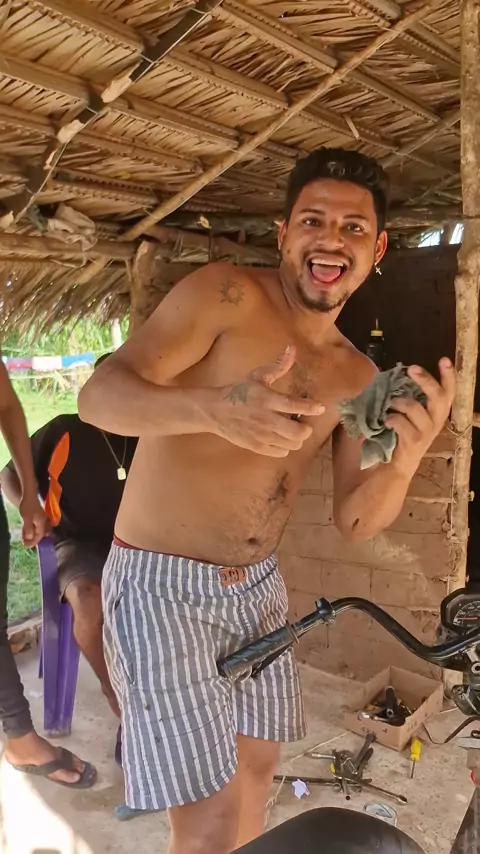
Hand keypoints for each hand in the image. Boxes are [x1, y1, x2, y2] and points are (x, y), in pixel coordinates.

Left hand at [19, 495, 49, 547]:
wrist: (29, 495)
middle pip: (40, 534)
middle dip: (33, 540)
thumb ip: (28, 528)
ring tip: (24, 540)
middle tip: (26, 544)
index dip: (34, 541)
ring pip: (37, 530)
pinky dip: (31, 530)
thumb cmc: (28, 506)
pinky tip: (25, 532)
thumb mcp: (26, 518)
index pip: (39, 535)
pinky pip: (35, 526)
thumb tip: (30, 538)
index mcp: (42, 522)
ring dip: (31, 536)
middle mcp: (43, 522)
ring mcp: (41, 519)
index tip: (27, 546)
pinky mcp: (38, 517)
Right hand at [211, 345, 324, 456]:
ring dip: (297, 438)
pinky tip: (281, 438)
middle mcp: (266, 420)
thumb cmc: (239, 391)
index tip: (320, 407)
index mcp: (267, 400)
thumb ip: (278, 365)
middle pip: (298, 432)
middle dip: (307, 429)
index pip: (295, 406)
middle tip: (304, 423)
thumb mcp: (257, 375)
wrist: (214, 411)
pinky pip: (281, 452)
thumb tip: (292, 348)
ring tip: (293, 431)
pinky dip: (285, 446)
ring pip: (292, 444)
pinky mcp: (257, 447)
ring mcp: (262, 436)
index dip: (312, 408)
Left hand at [385, 358, 455, 475]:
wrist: (397, 466)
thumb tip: (400, 374)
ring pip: (414, 407)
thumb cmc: (403, 435)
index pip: (449, 391)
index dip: (449, 376)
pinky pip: (401, 422)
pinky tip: (386, 423)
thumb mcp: (411, 415)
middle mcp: (436, 421)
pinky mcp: (414, 441)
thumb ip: (411, 397)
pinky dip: (391, 419)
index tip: (444, 359)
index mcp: (437, 412)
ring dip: (398, 402)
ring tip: (389, 404)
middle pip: (439, 396)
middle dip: (426, 380)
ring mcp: (427, 432)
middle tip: (412, 369)